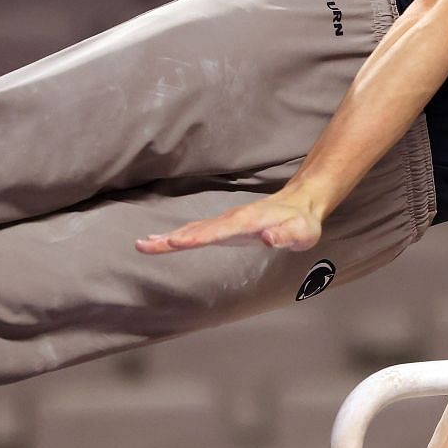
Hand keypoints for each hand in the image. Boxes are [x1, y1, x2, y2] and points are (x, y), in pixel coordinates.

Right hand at [135, 191, 324, 254]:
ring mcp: (226, 222)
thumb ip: (286, 235)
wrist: (300, 203)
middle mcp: (232, 220)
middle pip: (197, 229)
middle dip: (171, 238)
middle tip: (144, 245)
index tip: (175, 242)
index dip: (198, 236)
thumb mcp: (303, 233)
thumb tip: (268, 238)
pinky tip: (162, 241)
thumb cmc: (302, 222)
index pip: (219, 231)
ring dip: (168, 238)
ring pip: (193, 229)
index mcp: (248, 222)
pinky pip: (197, 230)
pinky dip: (178, 236)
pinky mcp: (224, 227)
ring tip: (144, 244)